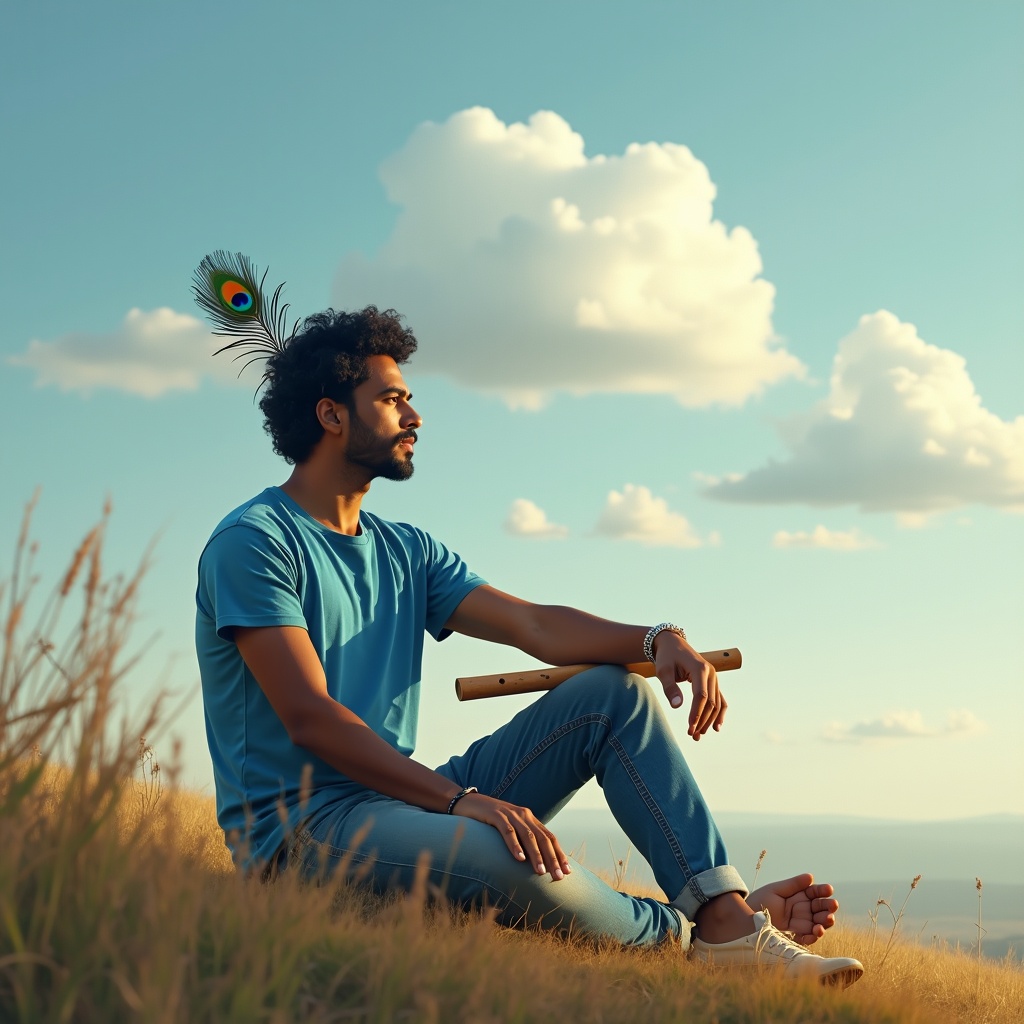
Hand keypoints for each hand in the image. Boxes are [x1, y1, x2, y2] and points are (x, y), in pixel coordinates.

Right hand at [452, 792, 571, 880]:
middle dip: (552, 858)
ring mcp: (510, 814)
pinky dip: (514, 845)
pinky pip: (507, 831)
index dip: (559, 854)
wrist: (469, 803)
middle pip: (542, 837)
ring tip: (541, 872)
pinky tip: (519, 858)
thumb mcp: (511, 828)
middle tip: (558, 876)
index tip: (568, 872)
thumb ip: (523, 839)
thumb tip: (536, 863)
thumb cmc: (491, 821)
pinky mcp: (496, 815)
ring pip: (528, 835)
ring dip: (536, 855)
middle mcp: (524, 814)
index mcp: (530, 818)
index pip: (549, 837)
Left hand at [652, 631, 726, 739]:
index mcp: (700, 669)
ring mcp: (714, 677)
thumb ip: (669, 687)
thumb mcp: (663, 670)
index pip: (701, 696)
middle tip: (692, 735)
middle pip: (711, 702)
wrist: (673, 643)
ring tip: (699, 735)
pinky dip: (719, 713)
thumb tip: (677, 706)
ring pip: (716, 703)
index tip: (689, 727)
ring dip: (709, 720)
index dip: (696, 713)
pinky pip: (719, 699)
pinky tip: (716, 727)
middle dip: (702, 720)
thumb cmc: (666, 657)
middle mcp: (711, 673)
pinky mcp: (713, 681)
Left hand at [746, 873, 839, 945]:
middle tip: (833, 905)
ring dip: (825, 922)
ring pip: (819, 923)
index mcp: (799, 896)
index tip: (829, 889)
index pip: (815, 893)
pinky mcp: (796, 937)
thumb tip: (811, 876)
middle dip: (828, 907)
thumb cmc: (761, 901)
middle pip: (821, 909)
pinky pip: (809, 938)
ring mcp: (801, 924)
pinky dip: (814, 936)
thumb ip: (793, 885)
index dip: (823, 891)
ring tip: (828, 919)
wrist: (747, 918)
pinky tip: (817, 931)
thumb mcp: (776, 890)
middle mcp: (803, 911)